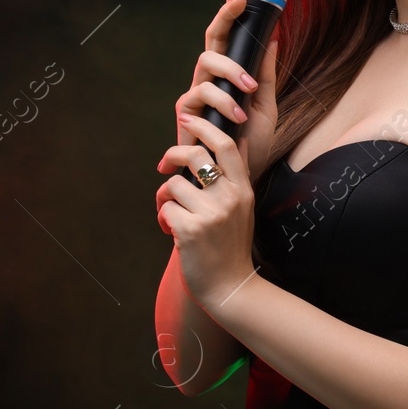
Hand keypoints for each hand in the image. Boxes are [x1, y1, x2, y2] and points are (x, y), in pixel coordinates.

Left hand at [155, 111, 259, 307]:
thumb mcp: (243, 208)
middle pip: (195, 155)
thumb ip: (237, 176)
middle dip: (173, 155)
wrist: (230, 287)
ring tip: (173, 215)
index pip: (226, 145)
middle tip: (164, 166)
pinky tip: (173, 233)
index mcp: (242, 189)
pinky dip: (164, 219)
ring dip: (165, 198)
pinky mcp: (191, 229)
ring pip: (173, 184)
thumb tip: (238, 140)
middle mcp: (229, 197)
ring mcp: (211, 213)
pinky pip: (165, 208)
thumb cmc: (231, 247)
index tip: (187, 121)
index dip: (204, 127)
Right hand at [173, 0, 280, 181]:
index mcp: (227, 74)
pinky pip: (198, 94)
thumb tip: (275, 37)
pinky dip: (220, 101)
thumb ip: (266, 73)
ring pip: (205, 63)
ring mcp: (195, 95)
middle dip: (224, 16)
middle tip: (242, 4)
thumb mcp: (266, 105)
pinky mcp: (186, 114)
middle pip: (210, 39)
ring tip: (249, 93)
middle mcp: (208, 79)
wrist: (234, 179)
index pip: (227, 36)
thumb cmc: (247, 145)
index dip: (230, 9)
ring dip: (230, 73)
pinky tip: (237, 114)